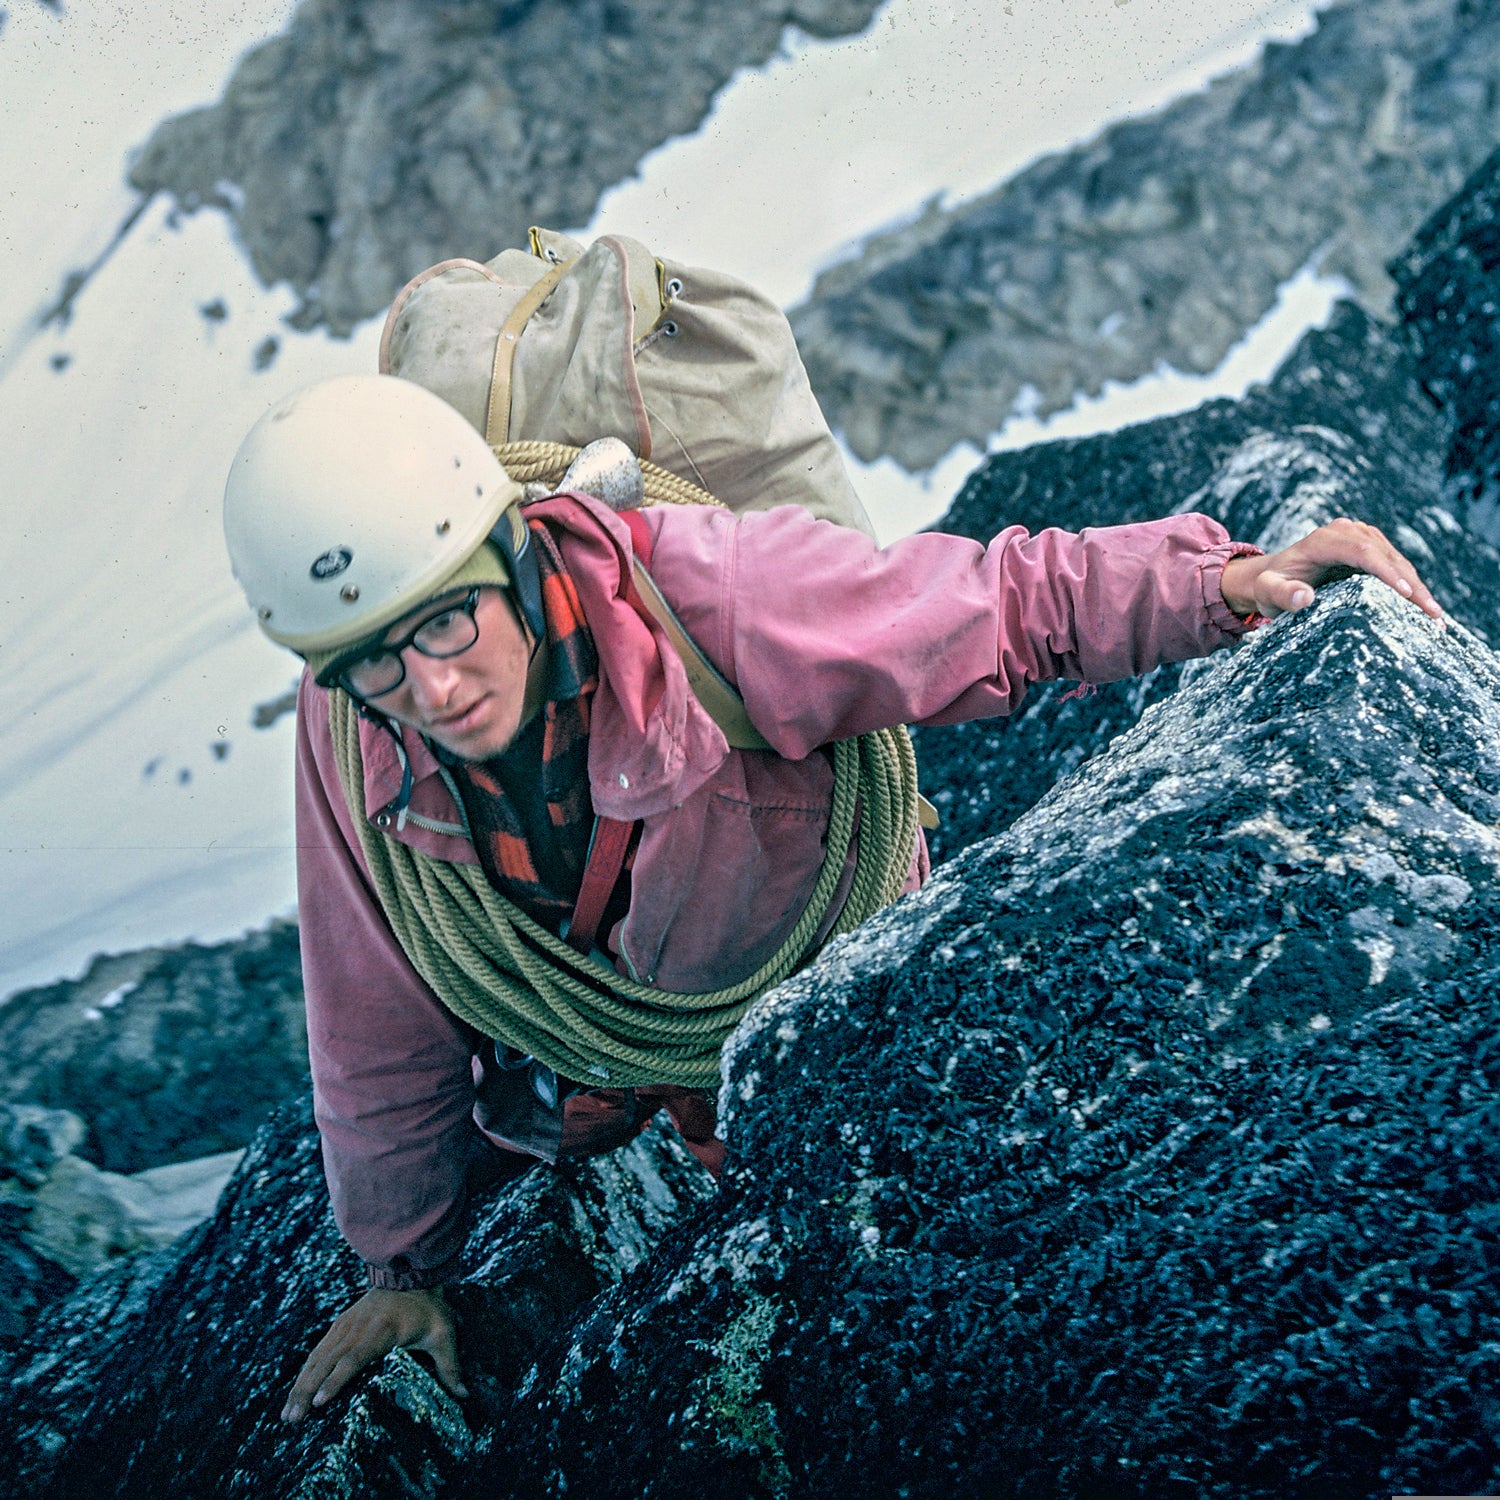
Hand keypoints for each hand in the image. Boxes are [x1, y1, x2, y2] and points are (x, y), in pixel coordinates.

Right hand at [280, 1286, 466, 1422]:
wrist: (410, 1272)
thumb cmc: (428, 1307)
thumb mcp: (443, 1333)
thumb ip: (450, 1365)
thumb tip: (464, 1395)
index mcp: (382, 1331)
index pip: (355, 1358)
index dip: (337, 1380)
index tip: (319, 1402)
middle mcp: (357, 1328)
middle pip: (327, 1362)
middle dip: (307, 1391)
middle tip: (293, 1420)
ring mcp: (345, 1326)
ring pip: (317, 1358)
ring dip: (300, 1385)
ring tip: (287, 1415)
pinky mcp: (339, 1326)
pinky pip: (317, 1351)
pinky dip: (304, 1372)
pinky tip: (294, 1393)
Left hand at [1219, 517, 1443, 622]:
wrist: (1272, 575)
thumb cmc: (1269, 585)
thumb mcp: (1268, 591)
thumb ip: (1282, 594)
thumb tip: (1304, 598)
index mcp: (1325, 539)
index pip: (1363, 552)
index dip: (1386, 572)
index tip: (1406, 594)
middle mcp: (1348, 533)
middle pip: (1388, 557)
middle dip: (1412, 587)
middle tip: (1432, 616)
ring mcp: (1363, 539)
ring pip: (1398, 563)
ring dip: (1419, 590)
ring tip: (1436, 620)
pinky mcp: (1372, 550)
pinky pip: (1397, 568)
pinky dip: (1412, 589)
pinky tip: (1427, 612)